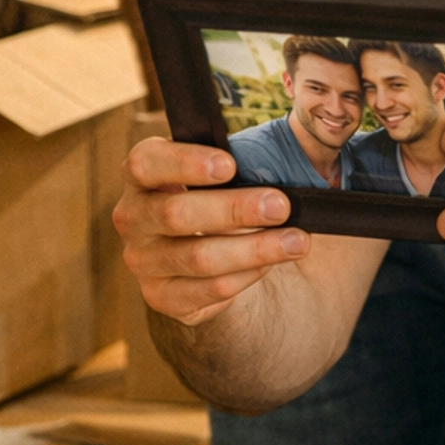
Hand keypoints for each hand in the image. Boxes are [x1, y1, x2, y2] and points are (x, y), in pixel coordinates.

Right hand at [114, 138, 309, 326]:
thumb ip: (257, 155)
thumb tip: (312, 148)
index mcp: (143, 175)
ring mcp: (143, 260)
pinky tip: (272, 263)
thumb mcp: (231, 171)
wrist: (207, 254)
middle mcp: (133, 217)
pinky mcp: (162, 296)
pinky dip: (246, 275)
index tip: (230, 165)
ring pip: (199, 257)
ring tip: (297, 241)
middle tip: (281, 205)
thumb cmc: (221, 197)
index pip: (146, 162)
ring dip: (254, 249)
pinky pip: (207, 289)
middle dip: (235, 209)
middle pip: (176, 213)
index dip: (184, 163)